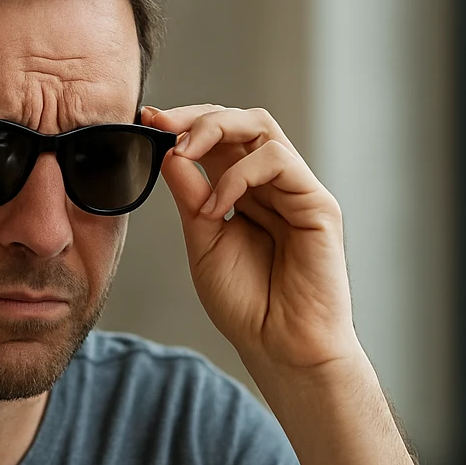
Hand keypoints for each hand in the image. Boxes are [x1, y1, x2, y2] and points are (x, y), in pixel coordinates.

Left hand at [143, 105, 360, 373]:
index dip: (184, 123)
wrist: (280, 348)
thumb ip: (191, 196)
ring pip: (261, 127)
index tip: (147, 121)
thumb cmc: (248, 305)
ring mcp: (297, 191)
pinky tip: (219, 206)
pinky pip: (278, 161)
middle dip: (197, 116)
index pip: (220, 138)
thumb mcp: (203, 242)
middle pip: (242, 121)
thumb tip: (171, 152)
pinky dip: (239, 174)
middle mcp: (273, 185)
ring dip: (215, 131)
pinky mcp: (318, 204)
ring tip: (185, 156)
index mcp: (246, 192)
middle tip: (161, 124)